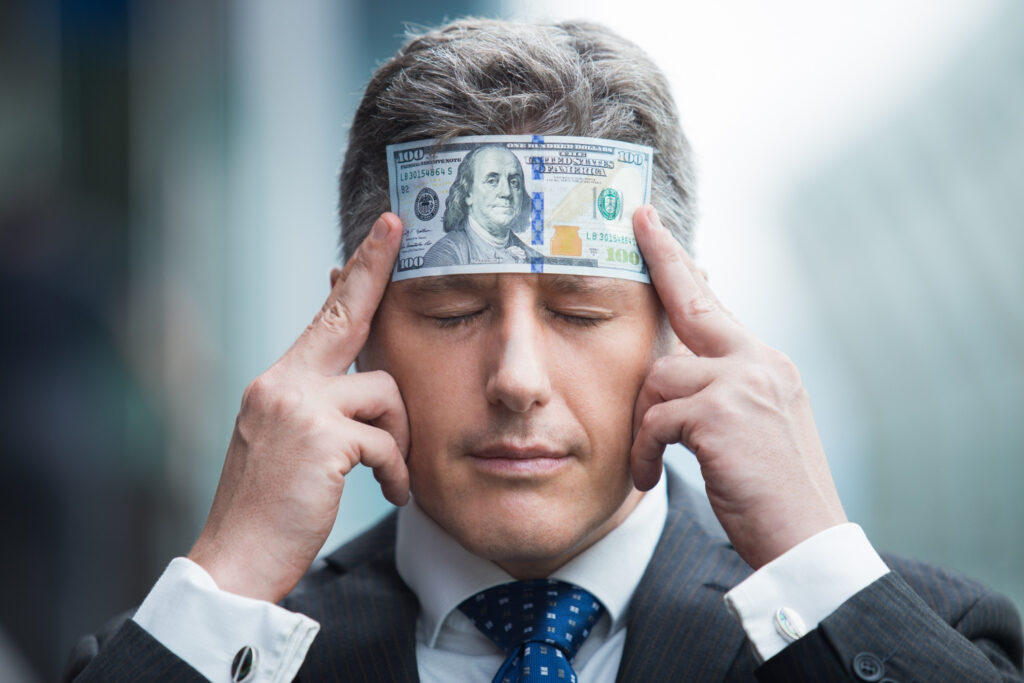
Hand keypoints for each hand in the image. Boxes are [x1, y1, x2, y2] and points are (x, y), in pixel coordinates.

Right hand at [188, 213, 408, 601]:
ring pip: (385, 391)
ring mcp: (298, 408)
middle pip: (345, 314)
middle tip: (397, 225)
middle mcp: (282, 383)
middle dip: (374, 269)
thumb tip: (363, 378)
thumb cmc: (271, 509)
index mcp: (276, 384)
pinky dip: (396, 470)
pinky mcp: (322, 439)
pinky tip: (391, 493)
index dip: (355, 274)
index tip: (379, 233)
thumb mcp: (287, 443)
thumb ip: (319, 405)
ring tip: (390, 474)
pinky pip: (387, 440)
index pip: (325, 318)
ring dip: (399, 436)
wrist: (236, 562)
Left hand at [631, 206, 846, 568]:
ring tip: (649, 462)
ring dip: (644, 422)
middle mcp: (760, 364)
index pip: (715, 307)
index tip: (654, 225)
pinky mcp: (720, 415)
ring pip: (659, 376)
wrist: (806, 544)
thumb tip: (680, 368)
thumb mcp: (753, 430)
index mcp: (767, 368)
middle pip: (692, 305)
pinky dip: (644, 450)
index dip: (681, 266)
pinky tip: (649, 477)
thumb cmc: (771, 495)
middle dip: (662, 262)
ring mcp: (743, 385)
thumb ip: (722, 392)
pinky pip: (655, 419)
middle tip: (637, 222)